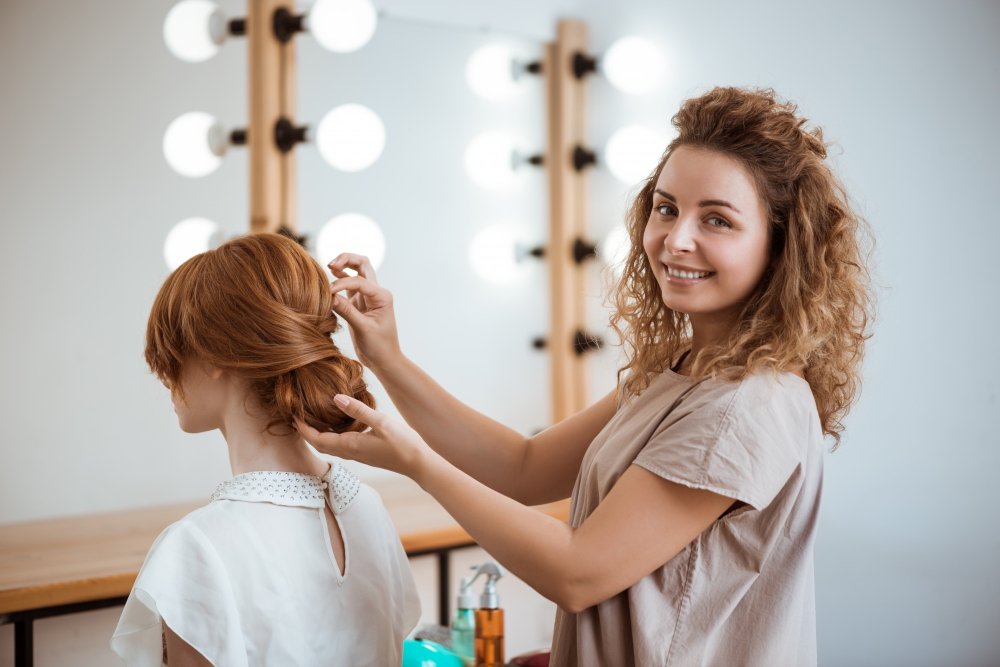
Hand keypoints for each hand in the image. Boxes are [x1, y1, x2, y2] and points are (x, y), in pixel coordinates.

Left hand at [295, 394, 435, 480]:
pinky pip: (341, 444)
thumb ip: (358, 410)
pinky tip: (338, 423)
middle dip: (306, 431)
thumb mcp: (381, 422)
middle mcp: (350, 452)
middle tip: (297, 415)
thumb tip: (334, 398)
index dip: (302, 428)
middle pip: (319, 444)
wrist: (418, 464)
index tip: (292, 414)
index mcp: (349, 445)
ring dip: (318, 434)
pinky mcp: (364, 453)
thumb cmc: (403, 444)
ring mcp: (357, 454)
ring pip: (330, 445)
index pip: (316, 439)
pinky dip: (332, 435)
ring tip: (313, 417)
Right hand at [327, 253, 400, 370]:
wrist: (384, 360)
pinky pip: (349, 285)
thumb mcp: (363, 329)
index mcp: (382, 296)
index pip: (359, 281)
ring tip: (328, 265)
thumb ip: (348, 311)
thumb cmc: (379, 346)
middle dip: (347, 259)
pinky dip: (340, 279)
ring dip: (344, 265)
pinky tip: (329, 275)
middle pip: (362, 265)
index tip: (328, 293)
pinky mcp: (359, 303)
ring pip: (356, 272)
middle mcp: (376, 293)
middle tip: (330, 263)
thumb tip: (330, 296)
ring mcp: (367, 297)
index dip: (341, 284)